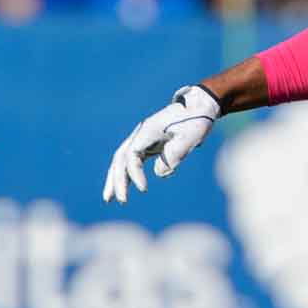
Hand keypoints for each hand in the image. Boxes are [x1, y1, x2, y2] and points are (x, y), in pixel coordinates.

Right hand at [102, 84, 220, 203]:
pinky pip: (132, 161)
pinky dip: (126, 175)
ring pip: (122, 160)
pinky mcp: (148, 144)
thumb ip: (176, 153)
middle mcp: (141, 133)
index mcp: (149, 129)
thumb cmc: (196, 120)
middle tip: (122, 201)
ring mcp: (143, 138)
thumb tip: (159, 173)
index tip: (144, 189)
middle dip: (118, 179)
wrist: (199, 106)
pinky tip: (124, 189)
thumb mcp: (191, 136)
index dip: (135, 173)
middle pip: (121, 157)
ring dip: (115, 179)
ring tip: (108, 200)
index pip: (132, 154)